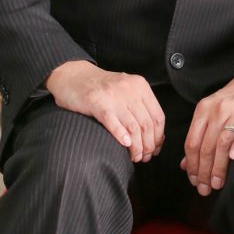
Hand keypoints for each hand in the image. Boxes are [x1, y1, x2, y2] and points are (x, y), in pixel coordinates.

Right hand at [45, 60, 164, 162]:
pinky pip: (113, 122)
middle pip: (146, 124)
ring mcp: (113, 96)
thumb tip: (155, 135)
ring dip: (136, 147)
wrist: (75, 76)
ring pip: (133, 126)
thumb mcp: (126, 90)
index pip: (157, 116)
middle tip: (145, 157)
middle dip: (148, 145)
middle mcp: (130, 89)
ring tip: (135, 157)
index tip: (155, 149)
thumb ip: (140, 107)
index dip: (158, 137)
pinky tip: (125, 144)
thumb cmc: (102, 87)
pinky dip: (121, 135)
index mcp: (140, 86)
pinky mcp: (97, 103)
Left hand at [180, 62, 233, 195]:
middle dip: (204, 171)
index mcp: (204, 110)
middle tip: (205, 189)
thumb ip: (199, 136)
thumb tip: (185, 165)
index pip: (192, 142)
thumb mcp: (213, 113)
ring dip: (219, 166)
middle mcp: (219, 109)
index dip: (192, 165)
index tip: (194, 182)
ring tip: (218, 183)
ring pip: (223, 141)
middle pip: (206, 145)